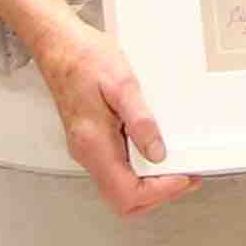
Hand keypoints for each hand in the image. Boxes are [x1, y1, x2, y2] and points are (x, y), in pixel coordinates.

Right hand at [35, 21, 200, 218]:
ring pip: (120, 188)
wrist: (58, 45)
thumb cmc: (85, 58)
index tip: (184, 176)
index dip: (160, 192)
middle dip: (159, 194)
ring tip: (178, 167)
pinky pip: (117, 170)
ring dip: (151, 185)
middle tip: (187, 176)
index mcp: (93, 144)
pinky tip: (157, 153)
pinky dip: (141, 171)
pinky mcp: (91, 142)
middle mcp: (87, 154)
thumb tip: (158, 153)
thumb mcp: (122, 83)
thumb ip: (140, 120)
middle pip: (124, 200)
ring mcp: (87, 150)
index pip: (127, 193)